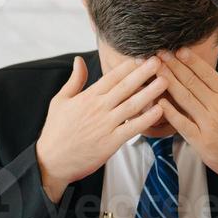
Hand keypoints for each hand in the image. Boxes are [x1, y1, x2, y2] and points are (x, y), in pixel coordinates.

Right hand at [35, 57, 167, 203]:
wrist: (52, 161)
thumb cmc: (56, 131)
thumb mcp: (59, 101)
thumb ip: (74, 80)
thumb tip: (79, 60)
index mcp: (87, 97)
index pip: (111, 77)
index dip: (128, 66)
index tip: (142, 56)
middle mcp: (98, 108)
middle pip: (125, 87)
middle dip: (143, 72)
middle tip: (159, 60)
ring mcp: (106, 125)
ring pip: (132, 105)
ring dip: (150, 92)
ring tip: (166, 81)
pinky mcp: (111, 142)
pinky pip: (132, 128)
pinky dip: (146, 119)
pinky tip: (159, 110)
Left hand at [156, 47, 217, 204]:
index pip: (206, 73)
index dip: (190, 60)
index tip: (176, 49)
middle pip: (192, 82)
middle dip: (174, 66)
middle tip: (158, 52)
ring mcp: (209, 124)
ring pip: (185, 99)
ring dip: (168, 82)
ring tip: (154, 69)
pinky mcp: (201, 141)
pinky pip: (183, 124)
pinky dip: (171, 113)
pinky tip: (159, 101)